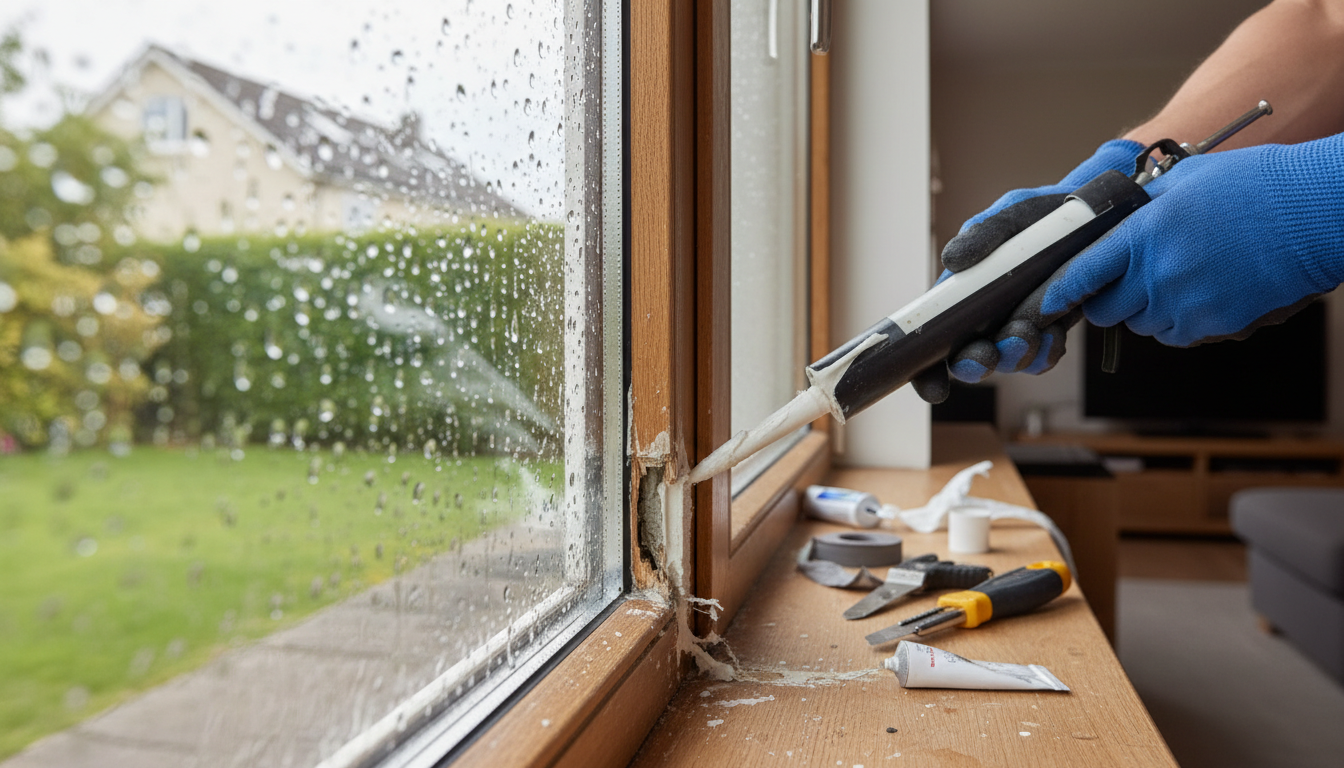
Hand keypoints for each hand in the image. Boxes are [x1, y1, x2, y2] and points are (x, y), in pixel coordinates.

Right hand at [912, 140, 1142, 402]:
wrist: (1098, 219)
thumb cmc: (1043, 214)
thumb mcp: (1011, 216)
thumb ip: (982, 233)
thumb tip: (951, 260)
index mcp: (961, 293)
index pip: (931, 338)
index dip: (927, 370)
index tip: (936, 388)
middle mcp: (984, 317)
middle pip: (968, 359)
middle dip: (976, 365)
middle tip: (988, 354)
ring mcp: (1017, 326)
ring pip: (1008, 361)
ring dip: (1015, 357)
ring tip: (1027, 335)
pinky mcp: (1050, 331)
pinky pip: (1043, 356)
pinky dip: (1046, 351)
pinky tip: (1053, 334)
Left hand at [918, 133, 1343, 403]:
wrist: (1314, 214)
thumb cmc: (1253, 188)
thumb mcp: (1182, 182)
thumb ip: (1137, 209)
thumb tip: (1104, 225)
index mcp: (1142, 234)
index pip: (1079, 274)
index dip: (1055, 293)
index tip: (1039, 303)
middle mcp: (1156, 273)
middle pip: (1103, 308)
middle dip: (1107, 296)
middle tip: (1128, 275)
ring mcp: (1183, 303)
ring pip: (1136, 322)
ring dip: (1142, 307)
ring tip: (1175, 274)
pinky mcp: (1209, 324)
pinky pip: (1171, 333)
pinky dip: (1174, 320)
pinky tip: (1198, 290)